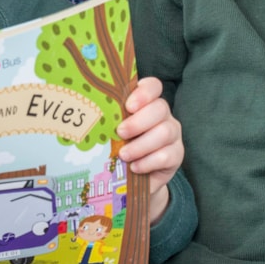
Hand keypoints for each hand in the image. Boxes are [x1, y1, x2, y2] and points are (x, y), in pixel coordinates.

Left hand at [116, 77, 183, 223]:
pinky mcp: (177, 155)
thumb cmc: (120, 146)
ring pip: (165, 132)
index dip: (143, 93)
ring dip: (141, 144)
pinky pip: (167, 155)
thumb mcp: (113, 131)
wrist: (134, 177)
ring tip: (123, 154)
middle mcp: (163, 115)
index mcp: (147, 103)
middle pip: (160, 108)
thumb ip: (109, 120)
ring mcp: (173, 134)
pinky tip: (134, 167)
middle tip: (120, 133)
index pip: (153, 86)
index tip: (128, 106)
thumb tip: (87, 117)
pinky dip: (148, 162)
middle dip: (138, 121)